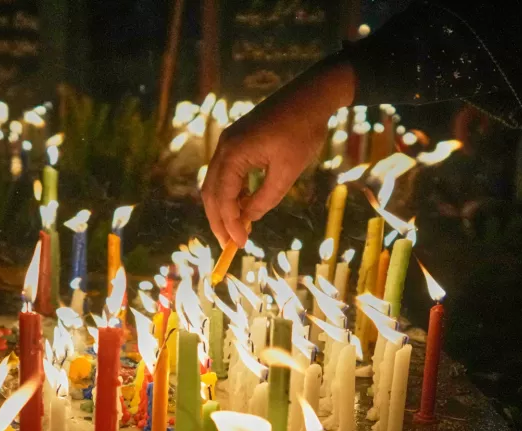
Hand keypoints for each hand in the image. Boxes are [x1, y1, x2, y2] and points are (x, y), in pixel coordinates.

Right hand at [200, 59, 355, 245]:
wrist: (311, 96)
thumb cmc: (302, 132)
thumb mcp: (287, 172)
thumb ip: (266, 198)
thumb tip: (250, 219)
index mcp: (234, 153)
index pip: (222, 197)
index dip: (229, 224)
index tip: (240, 244)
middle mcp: (224, 147)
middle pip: (210, 192)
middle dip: (218, 220)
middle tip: (230, 244)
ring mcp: (229, 143)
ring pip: (215, 183)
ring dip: (224, 208)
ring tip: (238, 230)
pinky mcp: (237, 141)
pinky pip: (226, 173)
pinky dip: (232, 193)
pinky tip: (244, 207)